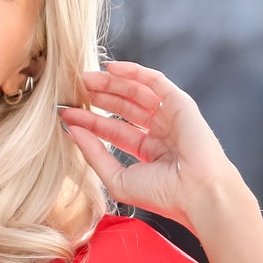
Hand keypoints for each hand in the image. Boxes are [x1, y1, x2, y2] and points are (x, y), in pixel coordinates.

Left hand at [57, 61, 238, 234]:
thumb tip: (71, 130)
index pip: (114, 130)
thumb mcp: (117, 178)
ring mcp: (170, 117)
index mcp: (149, 152)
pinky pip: (154, 80)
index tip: (66, 113)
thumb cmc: (161, 194)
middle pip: (123, 107)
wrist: (197, 192)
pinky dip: (133, 71)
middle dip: (99, 96)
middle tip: (73, 88)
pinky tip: (110, 68)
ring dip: (110, 83)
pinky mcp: (180, 103)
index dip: (90, 121)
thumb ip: (94, 154)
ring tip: (85, 78)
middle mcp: (160, 132)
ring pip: (136, 92)